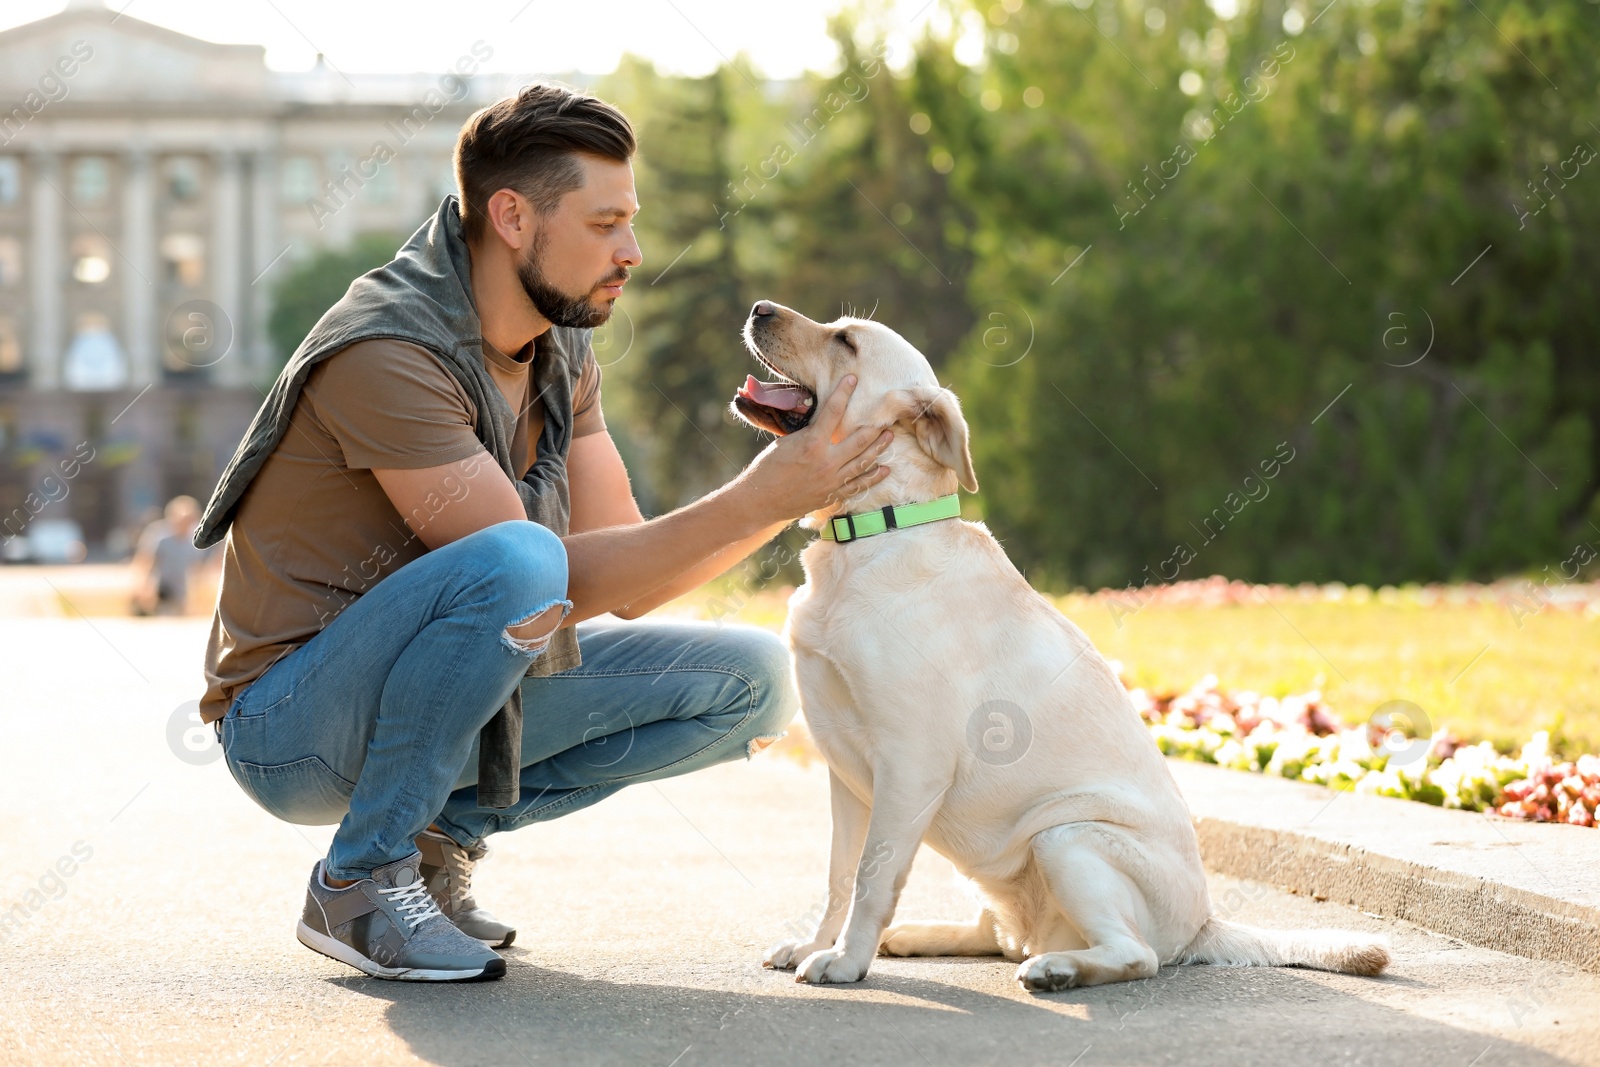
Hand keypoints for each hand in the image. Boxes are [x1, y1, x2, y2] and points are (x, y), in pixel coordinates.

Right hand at [736, 375, 892, 524]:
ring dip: (879, 449)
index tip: (853, 379)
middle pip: (859, 440)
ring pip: (863, 462)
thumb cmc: (768, 468)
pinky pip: (858, 486)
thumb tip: (825, 421)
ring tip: (890, 437)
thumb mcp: (786, 442)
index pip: (833, 411)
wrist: (760, 500)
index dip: (843, 392)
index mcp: (811, 443)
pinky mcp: (832, 496)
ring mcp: (831, 481)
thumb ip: (809, 433)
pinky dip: (873, 477)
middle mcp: (826, 462)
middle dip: (874, 427)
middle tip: (886, 416)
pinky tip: (885, 469)